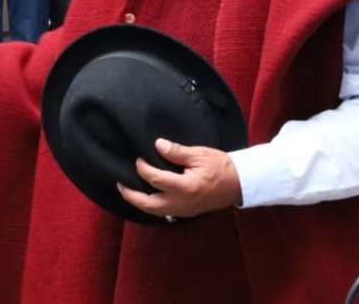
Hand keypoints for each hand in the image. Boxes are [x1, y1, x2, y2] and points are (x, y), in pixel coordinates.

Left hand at [117, 138, 242, 219]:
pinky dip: (150, 205)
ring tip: (127, 190)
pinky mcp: (185, 213)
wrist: (239, 184)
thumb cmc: (221, 166)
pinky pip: (162, 212)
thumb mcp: (200, 154)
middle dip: (130, 194)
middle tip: (119, 183)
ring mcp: (183, 211)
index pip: (155, 179)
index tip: (138, 159)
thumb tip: (157, 145)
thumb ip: (177, 152)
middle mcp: (181, 203)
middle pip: (147, 204)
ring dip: (138, 202)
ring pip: (153, 211)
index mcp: (185, 187)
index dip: (142, 168)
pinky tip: (145, 196)